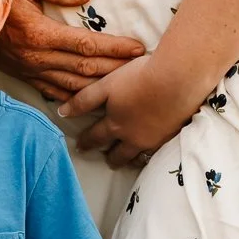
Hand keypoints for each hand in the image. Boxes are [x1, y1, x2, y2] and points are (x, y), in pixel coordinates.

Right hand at [0, 0, 144, 102]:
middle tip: (141, 68)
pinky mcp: (25, 76)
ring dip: (101, 86)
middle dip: (116, 69)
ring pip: (74, 85)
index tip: (138, 48)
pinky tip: (92, 99)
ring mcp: (31, 70)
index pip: (87, 45)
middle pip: (86, 68)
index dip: (115, 48)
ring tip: (125, 83)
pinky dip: (77, 97)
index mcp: (41, 33)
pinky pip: (56, 92)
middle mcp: (38, 57)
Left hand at [62, 52, 197, 166]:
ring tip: (129, 160)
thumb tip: (61, 112)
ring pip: (139, 156)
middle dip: (111, 158)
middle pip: (118, 154)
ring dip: (132, 159)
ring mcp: (154, 139)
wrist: (177, 80)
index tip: (80, 147)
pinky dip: (152, 154)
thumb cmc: (138, 77)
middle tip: (108, 161)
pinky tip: (153, 149)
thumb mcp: (106, 85)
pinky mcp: (172, 136)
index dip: (86, 142)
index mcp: (115, 123)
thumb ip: (84, 100)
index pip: (96, 137)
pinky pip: (158, 152)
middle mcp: (133, 136)